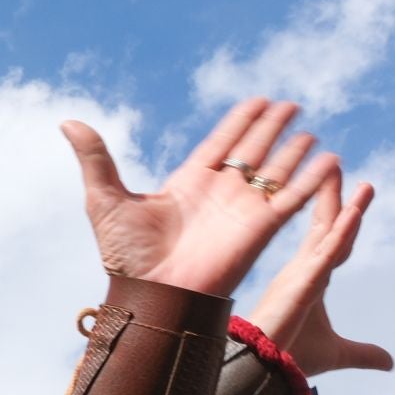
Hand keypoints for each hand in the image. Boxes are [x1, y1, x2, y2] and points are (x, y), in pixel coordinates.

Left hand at [62, 98, 337, 296]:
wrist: (151, 293)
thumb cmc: (124, 255)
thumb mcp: (104, 198)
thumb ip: (94, 158)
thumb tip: (67, 121)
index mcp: (187, 183)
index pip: (220, 143)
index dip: (240, 122)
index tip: (258, 100)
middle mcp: (218, 194)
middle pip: (252, 151)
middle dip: (271, 128)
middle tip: (292, 105)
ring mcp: (241, 210)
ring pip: (275, 172)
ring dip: (293, 151)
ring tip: (309, 131)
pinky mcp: (260, 229)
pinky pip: (291, 198)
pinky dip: (309, 180)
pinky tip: (327, 161)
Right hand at [247, 176, 392, 376]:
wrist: (265, 368)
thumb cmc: (293, 357)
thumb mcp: (339, 353)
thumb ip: (365, 353)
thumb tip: (390, 362)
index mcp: (310, 280)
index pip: (330, 241)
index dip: (341, 217)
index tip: (350, 196)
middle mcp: (304, 270)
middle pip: (325, 225)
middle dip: (333, 196)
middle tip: (337, 167)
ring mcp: (303, 273)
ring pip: (326, 230)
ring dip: (338, 199)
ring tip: (342, 170)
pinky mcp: (304, 283)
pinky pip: (328, 251)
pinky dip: (342, 229)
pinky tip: (354, 211)